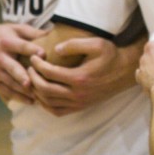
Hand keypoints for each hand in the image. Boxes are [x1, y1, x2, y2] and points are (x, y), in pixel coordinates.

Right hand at [0, 22, 46, 104]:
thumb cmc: (0, 36)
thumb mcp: (14, 29)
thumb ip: (33, 32)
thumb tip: (52, 33)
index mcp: (6, 42)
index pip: (21, 46)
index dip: (32, 50)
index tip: (43, 54)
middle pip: (12, 68)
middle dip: (21, 75)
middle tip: (31, 83)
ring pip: (10, 83)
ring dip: (24, 91)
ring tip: (39, 96)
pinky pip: (6, 92)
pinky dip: (18, 97)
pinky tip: (30, 101)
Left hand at [28, 37, 145, 115]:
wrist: (124, 71)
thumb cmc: (111, 55)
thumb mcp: (97, 43)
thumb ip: (75, 44)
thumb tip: (56, 49)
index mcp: (79, 77)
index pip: (49, 73)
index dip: (37, 65)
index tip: (33, 57)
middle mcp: (78, 93)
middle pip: (45, 89)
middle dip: (33, 78)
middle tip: (29, 68)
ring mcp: (79, 102)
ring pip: (48, 103)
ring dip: (36, 92)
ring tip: (32, 80)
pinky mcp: (81, 107)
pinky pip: (57, 111)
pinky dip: (46, 105)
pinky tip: (42, 95)